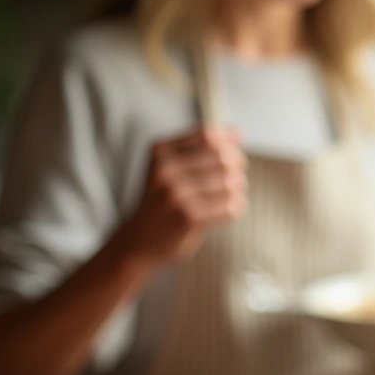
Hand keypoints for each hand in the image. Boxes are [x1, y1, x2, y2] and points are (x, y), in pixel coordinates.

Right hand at [117, 126, 247, 265]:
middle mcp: (166, 169)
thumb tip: (237, 133)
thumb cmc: (160, 202)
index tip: (233, 157)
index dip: (229, 145)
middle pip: (223, 158)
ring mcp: (176, 193)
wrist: (137, 240)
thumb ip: (200, 149)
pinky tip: (227, 211)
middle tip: (235, 180)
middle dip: (237, 168)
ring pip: (230, 182)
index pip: (208, 135)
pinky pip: (229, 206)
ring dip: (238, 190)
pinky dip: (235, 208)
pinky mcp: (189, 216)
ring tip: (230, 197)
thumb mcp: (168, 168)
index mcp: (160, 151)